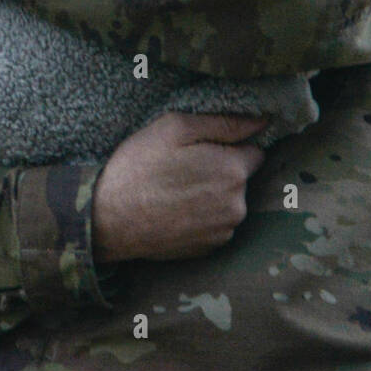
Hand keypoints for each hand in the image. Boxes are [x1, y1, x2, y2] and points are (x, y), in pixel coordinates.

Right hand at [91, 112, 267, 262]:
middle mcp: (236, 205)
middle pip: (241, 177)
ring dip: (212, 193)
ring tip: (176, 188)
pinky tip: (175, 209)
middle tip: (183, 165)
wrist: (107, 219)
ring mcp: (223, 231)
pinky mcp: (208, 249)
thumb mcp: (176, 127)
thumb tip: (263, 121)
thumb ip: (224, 123)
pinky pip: (215, 223)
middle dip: (221, 169)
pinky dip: (202, 215)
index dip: (230, 145)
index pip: (255, 150)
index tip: (204, 147)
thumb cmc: (139, 167)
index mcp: (233, 171)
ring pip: (229, 201)